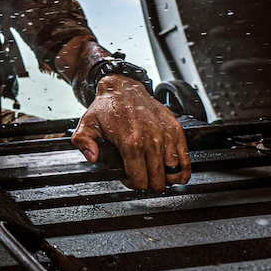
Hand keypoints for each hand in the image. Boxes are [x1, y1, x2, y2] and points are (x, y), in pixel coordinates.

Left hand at [70, 75, 191, 190]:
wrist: (123, 87)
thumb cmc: (106, 107)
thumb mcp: (87, 124)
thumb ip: (83, 142)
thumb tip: (93, 158)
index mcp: (131, 142)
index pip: (139, 180)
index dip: (132, 184)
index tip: (128, 177)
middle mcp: (152, 140)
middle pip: (157, 181)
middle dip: (147, 182)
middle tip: (139, 173)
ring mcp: (166, 135)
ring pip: (173, 174)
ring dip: (164, 177)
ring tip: (153, 171)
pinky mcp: (176, 130)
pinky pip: (186, 161)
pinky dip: (182, 172)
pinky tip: (173, 172)